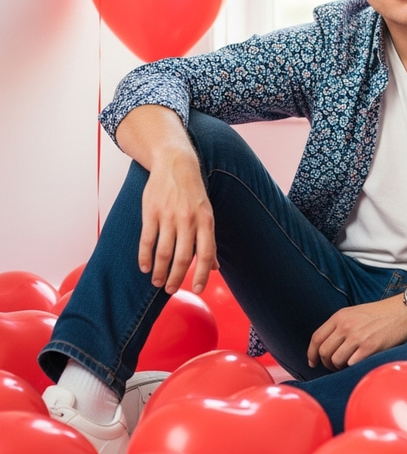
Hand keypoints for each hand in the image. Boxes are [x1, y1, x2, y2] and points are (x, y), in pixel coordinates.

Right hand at [138, 149, 217, 294]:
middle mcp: (188, 220)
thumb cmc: (193, 192)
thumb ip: (208, 239)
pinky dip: (145, 257)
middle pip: (183, 257)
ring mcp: (168, 216)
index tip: (197, 290)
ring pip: (163, 252)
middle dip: (177, 278)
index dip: (202, 275)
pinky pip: (147, 240)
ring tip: (158, 282)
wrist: (175, 163)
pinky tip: (145, 267)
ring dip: (160, 272)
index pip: (206, 253)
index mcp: (206, 220)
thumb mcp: (207, 213)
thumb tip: (214, 267)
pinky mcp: (151, 212)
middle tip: (171, 290)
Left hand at [307, 296, 406, 370]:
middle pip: (324, 352)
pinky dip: (353, 368)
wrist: (404, 310)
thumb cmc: (381, 314)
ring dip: (341, 368)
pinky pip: (351, 365)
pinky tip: (360, 364)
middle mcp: (346, 325)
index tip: (313, 362)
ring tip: (350, 365)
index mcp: (340, 316)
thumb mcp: (355, 313)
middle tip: (337, 366)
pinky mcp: (370, 347)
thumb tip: (329, 346)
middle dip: (327, 364)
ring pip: (336, 361)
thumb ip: (341, 326)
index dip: (311, 353)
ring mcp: (357, 337)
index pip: (316, 338)